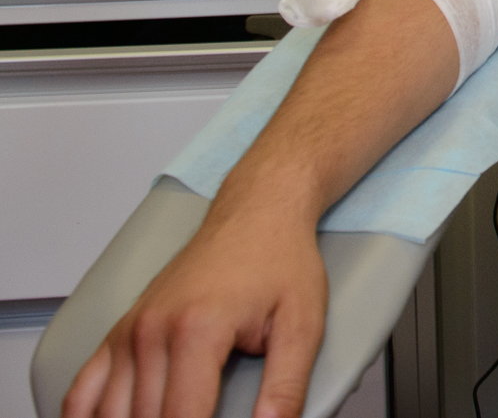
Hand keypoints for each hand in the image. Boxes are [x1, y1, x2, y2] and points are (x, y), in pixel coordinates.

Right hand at [63, 214, 326, 417]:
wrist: (255, 212)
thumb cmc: (280, 261)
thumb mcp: (303, 324)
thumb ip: (286, 386)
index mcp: (197, 331)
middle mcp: (151, 332)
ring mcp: (129, 332)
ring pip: (109, 413)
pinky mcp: (120, 331)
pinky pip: (82, 390)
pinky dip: (87, 416)